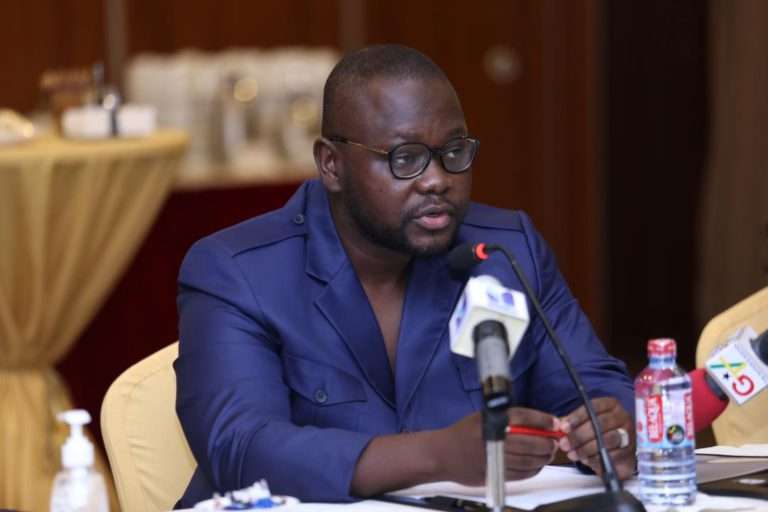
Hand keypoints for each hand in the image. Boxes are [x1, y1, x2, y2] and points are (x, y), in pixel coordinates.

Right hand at [435, 408, 557, 485]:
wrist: (443, 454)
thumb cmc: (464, 433)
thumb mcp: (483, 418)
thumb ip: (507, 419)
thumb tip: (537, 423)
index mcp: (492, 420)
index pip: (525, 417)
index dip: (544, 420)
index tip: (555, 423)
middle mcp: (494, 438)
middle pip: (531, 440)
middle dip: (548, 442)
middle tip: (554, 442)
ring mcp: (495, 458)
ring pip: (529, 460)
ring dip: (543, 458)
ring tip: (547, 454)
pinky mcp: (494, 473)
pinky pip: (521, 474)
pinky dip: (533, 470)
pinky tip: (536, 465)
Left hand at [557, 397, 634, 479]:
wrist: (620, 449)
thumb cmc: (600, 431)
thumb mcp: (587, 422)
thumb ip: (573, 423)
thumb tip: (558, 426)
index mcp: (611, 405)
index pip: (593, 407)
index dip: (577, 417)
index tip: (563, 427)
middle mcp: (623, 417)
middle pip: (600, 424)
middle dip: (579, 435)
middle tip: (565, 444)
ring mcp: (629, 434)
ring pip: (607, 440)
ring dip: (586, 449)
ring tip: (573, 454)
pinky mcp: (631, 452)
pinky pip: (613, 456)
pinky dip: (596, 459)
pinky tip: (586, 460)